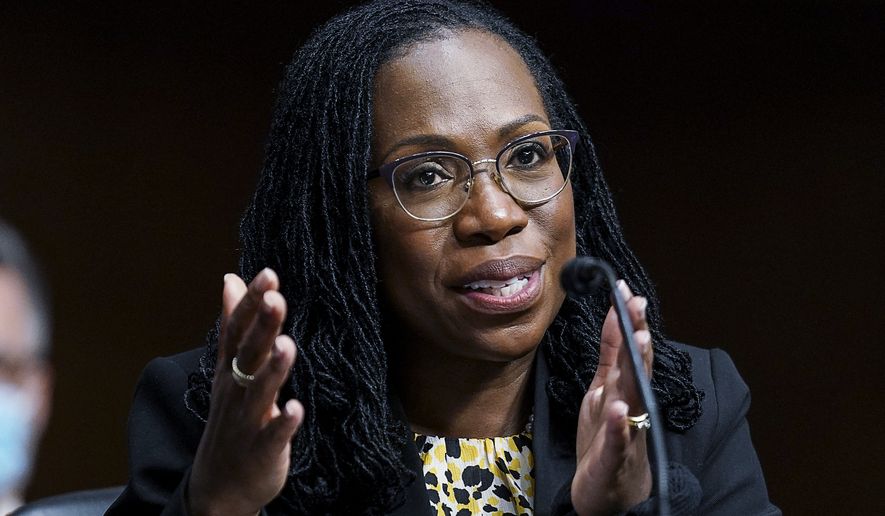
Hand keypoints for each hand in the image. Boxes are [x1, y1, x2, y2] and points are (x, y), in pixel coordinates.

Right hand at [187, 269, 303, 515]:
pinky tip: (296, 409)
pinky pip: (274, 436)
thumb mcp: (228, 370)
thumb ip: (234, 324)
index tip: (268, 275)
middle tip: (275, 298)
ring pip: (260, 391)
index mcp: (230, 370)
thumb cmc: (231, 419)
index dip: (251, 303)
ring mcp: (247, 421)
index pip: (237, 331)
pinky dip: (284, 423)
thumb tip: (231, 279)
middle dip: (262, 327)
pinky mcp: (262, 451)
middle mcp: (236, 391)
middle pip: (248, 354)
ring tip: (287, 345)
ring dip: (274, 369)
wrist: (219, 486)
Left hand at [571, 280, 653, 514]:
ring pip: (633, 398)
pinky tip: (619, 410)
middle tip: (639, 308)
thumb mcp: (604, 389)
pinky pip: (618, 441)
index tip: (628, 291)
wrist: (609, 494)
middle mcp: (630, 407)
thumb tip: (615, 312)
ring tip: (639, 342)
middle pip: (637, 369)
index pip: (631, 351)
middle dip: (639, 337)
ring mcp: (625, 432)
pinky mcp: (613, 459)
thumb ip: (612, 354)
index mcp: (624, 390)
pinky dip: (619, 426)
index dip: (630, 321)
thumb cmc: (608, 438)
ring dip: (636, 372)